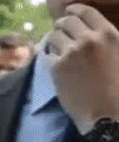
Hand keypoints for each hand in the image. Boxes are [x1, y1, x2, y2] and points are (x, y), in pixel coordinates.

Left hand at [46, 3, 118, 133]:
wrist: (107, 113)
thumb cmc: (118, 88)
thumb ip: (106, 41)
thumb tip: (94, 34)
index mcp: (108, 34)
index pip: (85, 11)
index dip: (74, 10)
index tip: (69, 12)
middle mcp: (88, 39)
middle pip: (66, 21)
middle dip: (62, 25)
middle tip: (61, 31)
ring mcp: (70, 53)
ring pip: (53, 36)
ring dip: (54, 40)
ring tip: (58, 48)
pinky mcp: (56, 67)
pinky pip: (47, 54)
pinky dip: (49, 55)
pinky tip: (54, 61)